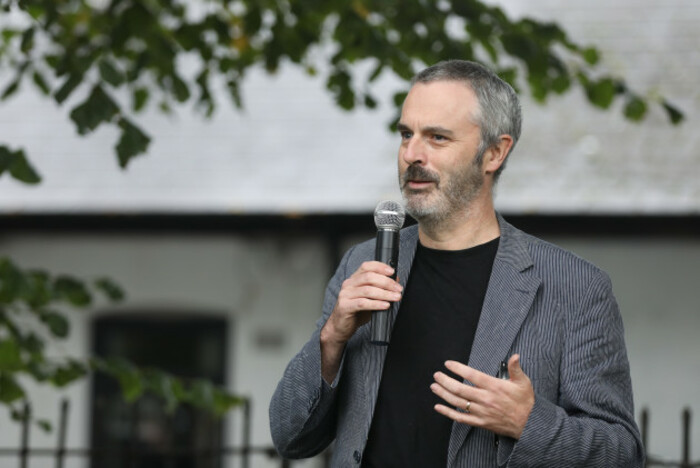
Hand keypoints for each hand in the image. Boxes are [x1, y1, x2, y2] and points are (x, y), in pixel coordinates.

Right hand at [320, 261, 401, 381]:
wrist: (340, 326)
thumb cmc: (355, 311)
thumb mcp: (368, 297)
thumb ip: (379, 288)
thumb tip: (395, 281)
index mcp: (354, 279)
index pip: (367, 266)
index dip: (380, 267)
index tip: (392, 272)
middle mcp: (348, 285)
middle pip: (369, 277)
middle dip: (386, 282)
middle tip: (398, 289)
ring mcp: (345, 295)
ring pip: (367, 290)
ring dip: (384, 293)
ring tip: (395, 297)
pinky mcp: (345, 306)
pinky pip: (363, 303)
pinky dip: (376, 304)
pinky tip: (385, 305)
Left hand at [430, 354, 534, 439]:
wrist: (529, 424)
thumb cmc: (525, 402)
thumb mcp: (523, 382)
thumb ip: (515, 368)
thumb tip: (515, 356)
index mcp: (494, 387)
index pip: (471, 375)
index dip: (458, 369)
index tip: (448, 364)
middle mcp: (485, 399)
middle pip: (460, 389)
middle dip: (445, 381)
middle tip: (436, 375)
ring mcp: (481, 412)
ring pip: (458, 403)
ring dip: (444, 394)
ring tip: (434, 386)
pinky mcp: (480, 422)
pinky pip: (461, 418)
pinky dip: (448, 413)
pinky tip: (439, 407)